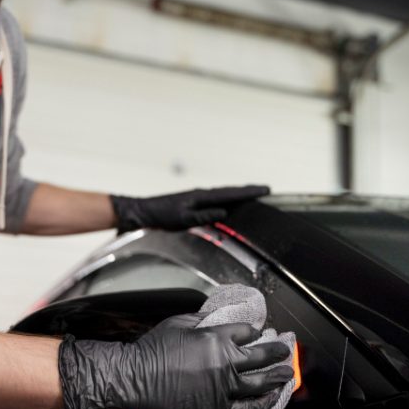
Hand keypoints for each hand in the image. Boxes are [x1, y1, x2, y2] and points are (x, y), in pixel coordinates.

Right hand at [57, 313, 292, 408]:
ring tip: (287, 374)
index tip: (260, 333)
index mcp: (216, 338)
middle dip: (278, 352)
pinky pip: (248, 408)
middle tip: (286, 350)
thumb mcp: (177, 323)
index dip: (255, 332)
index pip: (246, 333)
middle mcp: (226, 363)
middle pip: (261, 357)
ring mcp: (224, 389)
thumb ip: (201, 319)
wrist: (135, 381)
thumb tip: (214, 317)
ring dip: (278, 377)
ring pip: (261, 384)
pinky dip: (264, 403)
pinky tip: (273, 399)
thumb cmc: (151, 351)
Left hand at [110, 185, 269, 232]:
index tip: (265, 189)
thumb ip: (204, 216)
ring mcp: (197, 198)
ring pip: (223, 195)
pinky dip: (227, 199)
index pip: (230, 193)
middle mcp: (201, 194)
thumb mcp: (183, 219)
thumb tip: (223, 212)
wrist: (143, 212)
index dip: (248, 192)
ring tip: (252, 194)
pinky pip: (215, 200)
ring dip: (238, 194)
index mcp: (201, 196)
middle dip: (247, 191)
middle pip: (229, 191)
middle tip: (265, 189)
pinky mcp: (193, 203)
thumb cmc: (161, 215)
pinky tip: (229, 203)